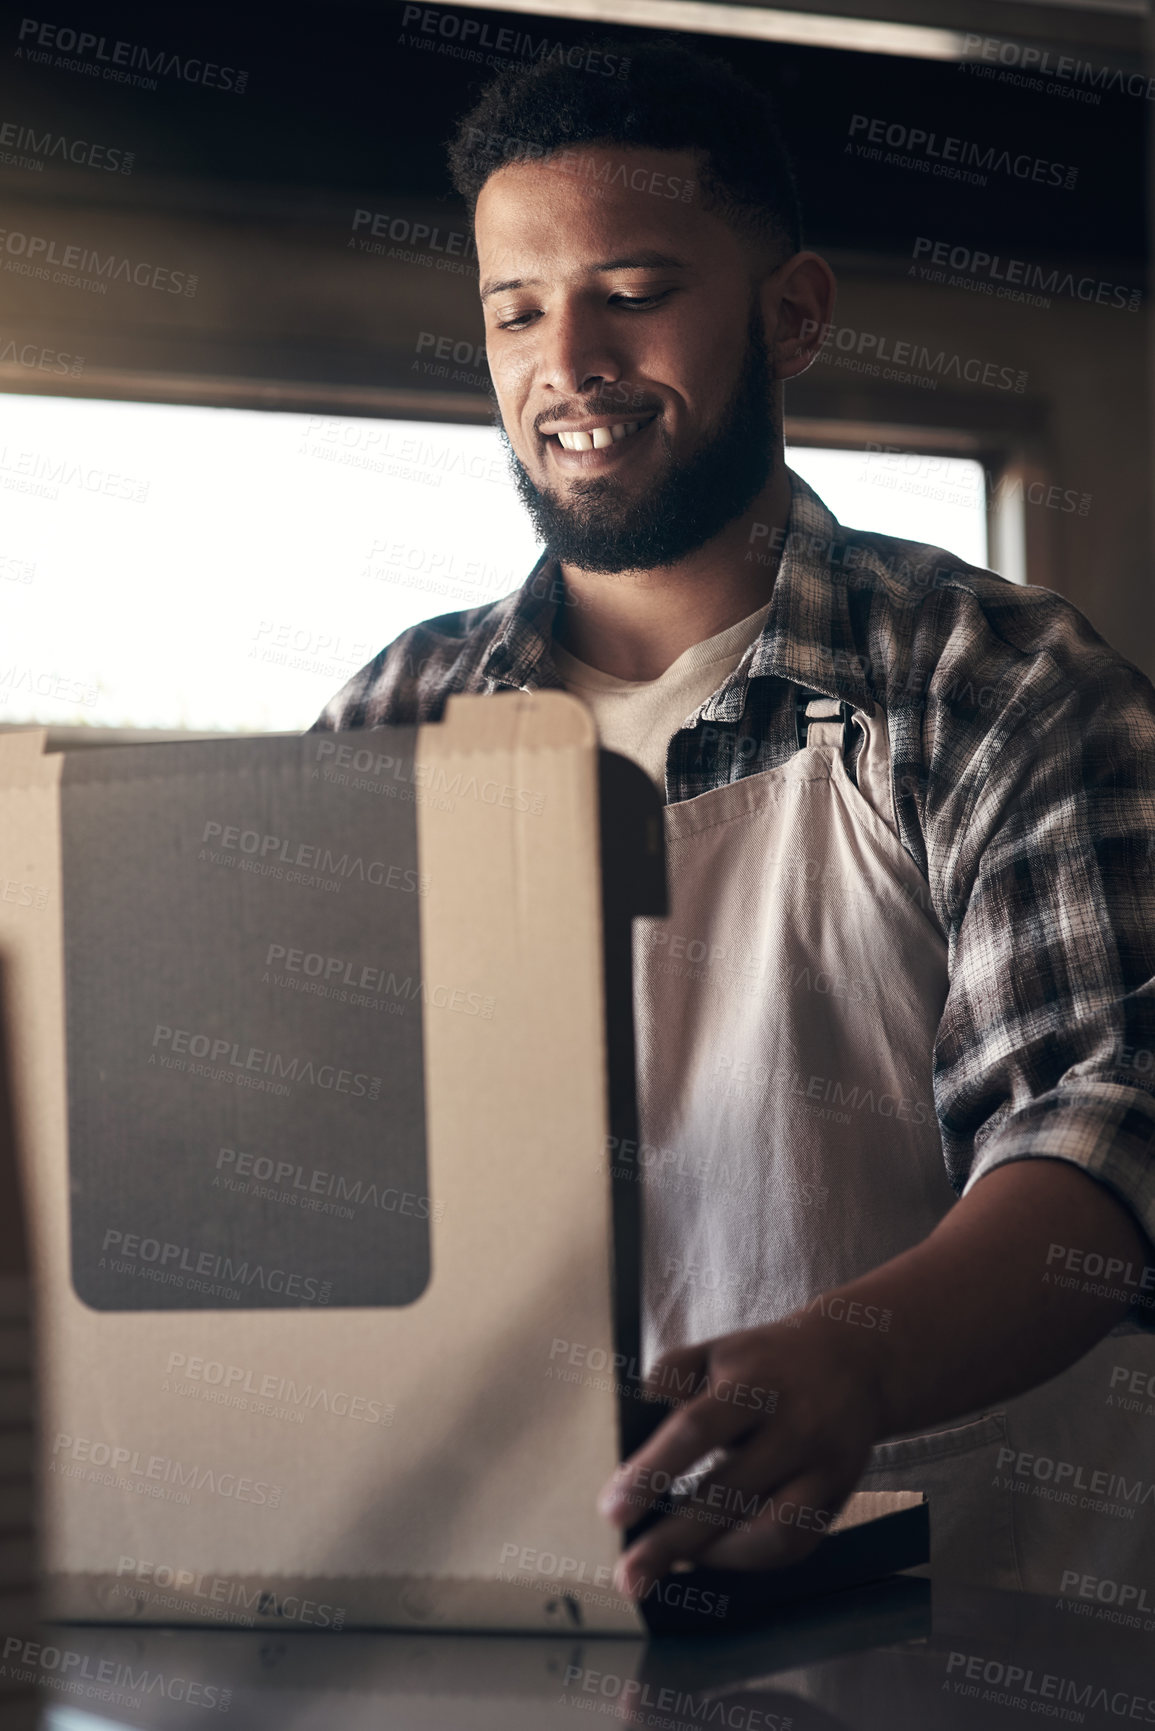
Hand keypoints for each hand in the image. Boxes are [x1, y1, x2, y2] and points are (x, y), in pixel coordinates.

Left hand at [598, 1311, 887, 1597]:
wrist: (855, 1361)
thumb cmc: (767, 1360)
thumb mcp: (717, 1349)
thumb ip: (671, 1374)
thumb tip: (631, 1415)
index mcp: (752, 1384)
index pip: (697, 1429)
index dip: (652, 1471)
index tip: (612, 1511)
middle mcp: (792, 1427)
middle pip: (728, 1493)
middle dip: (672, 1541)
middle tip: (629, 1575)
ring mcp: (821, 1467)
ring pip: (771, 1532)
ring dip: (716, 1557)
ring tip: (672, 1562)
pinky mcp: (838, 1497)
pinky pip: (796, 1545)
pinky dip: (752, 1559)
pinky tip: (715, 1556)